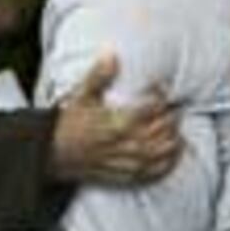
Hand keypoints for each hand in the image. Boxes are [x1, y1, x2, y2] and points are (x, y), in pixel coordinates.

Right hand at [48, 55, 180, 186]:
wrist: (54, 153)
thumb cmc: (69, 123)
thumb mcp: (81, 96)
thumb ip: (98, 76)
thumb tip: (111, 55)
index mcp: (117, 123)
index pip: (151, 108)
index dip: (160, 96)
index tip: (160, 88)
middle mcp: (125, 144)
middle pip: (161, 130)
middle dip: (170, 117)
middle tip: (172, 108)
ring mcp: (126, 162)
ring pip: (161, 152)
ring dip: (173, 140)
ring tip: (175, 129)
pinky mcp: (125, 175)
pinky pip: (153, 172)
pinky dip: (167, 163)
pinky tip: (172, 154)